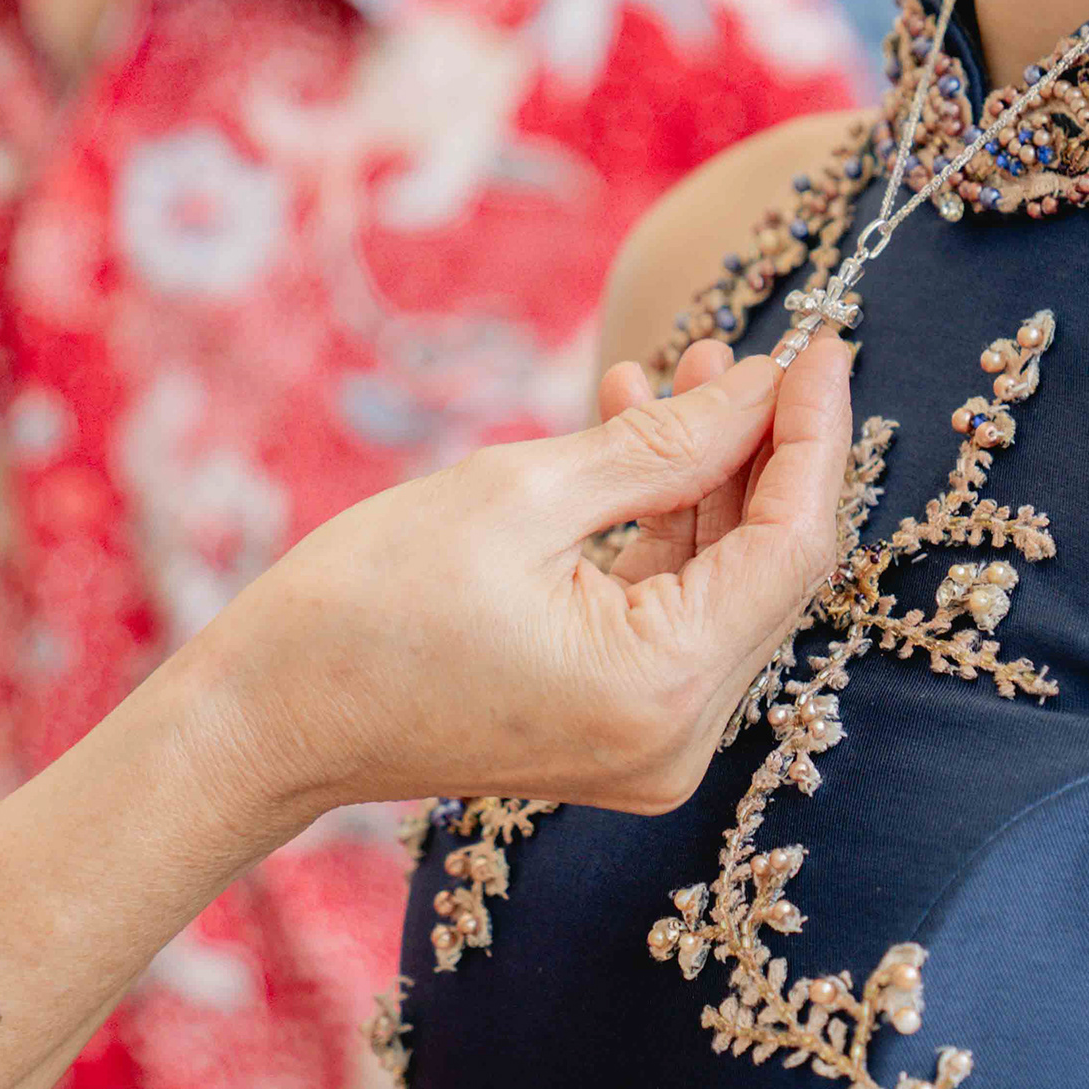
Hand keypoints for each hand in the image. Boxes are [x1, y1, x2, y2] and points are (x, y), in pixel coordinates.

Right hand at [181, 343, 853, 825]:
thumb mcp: (521, 494)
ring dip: (711, 479)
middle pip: (771, 572)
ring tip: (683, 370)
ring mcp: (651, 743)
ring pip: (725, 586)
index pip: (793, 549)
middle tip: (745, 348)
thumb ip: (664, 444)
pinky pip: (674, 612)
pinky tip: (638, 434)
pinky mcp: (619, 728)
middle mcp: (678, 738)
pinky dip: (666, 528)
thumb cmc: (366, 608)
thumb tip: (763, 386)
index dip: (813, 437)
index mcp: (663, 688)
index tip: (823, 344)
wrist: (265, 720)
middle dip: (765, 452)